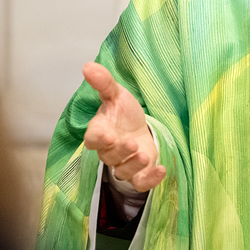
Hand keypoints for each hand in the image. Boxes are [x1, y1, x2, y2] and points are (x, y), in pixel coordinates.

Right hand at [82, 62, 165, 191]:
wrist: (139, 128)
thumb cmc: (123, 113)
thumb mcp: (116, 94)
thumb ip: (103, 82)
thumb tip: (87, 66)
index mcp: (100, 132)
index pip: (93, 139)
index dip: (99, 139)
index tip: (108, 135)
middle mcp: (109, 151)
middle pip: (109, 157)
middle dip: (121, 152)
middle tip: (132, 143)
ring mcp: (123, 164)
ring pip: (123, 171)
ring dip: (134, 165)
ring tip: (145, 155)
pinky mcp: (138, 174)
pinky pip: (140, 183)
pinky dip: (150, 180)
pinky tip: (162, 170)